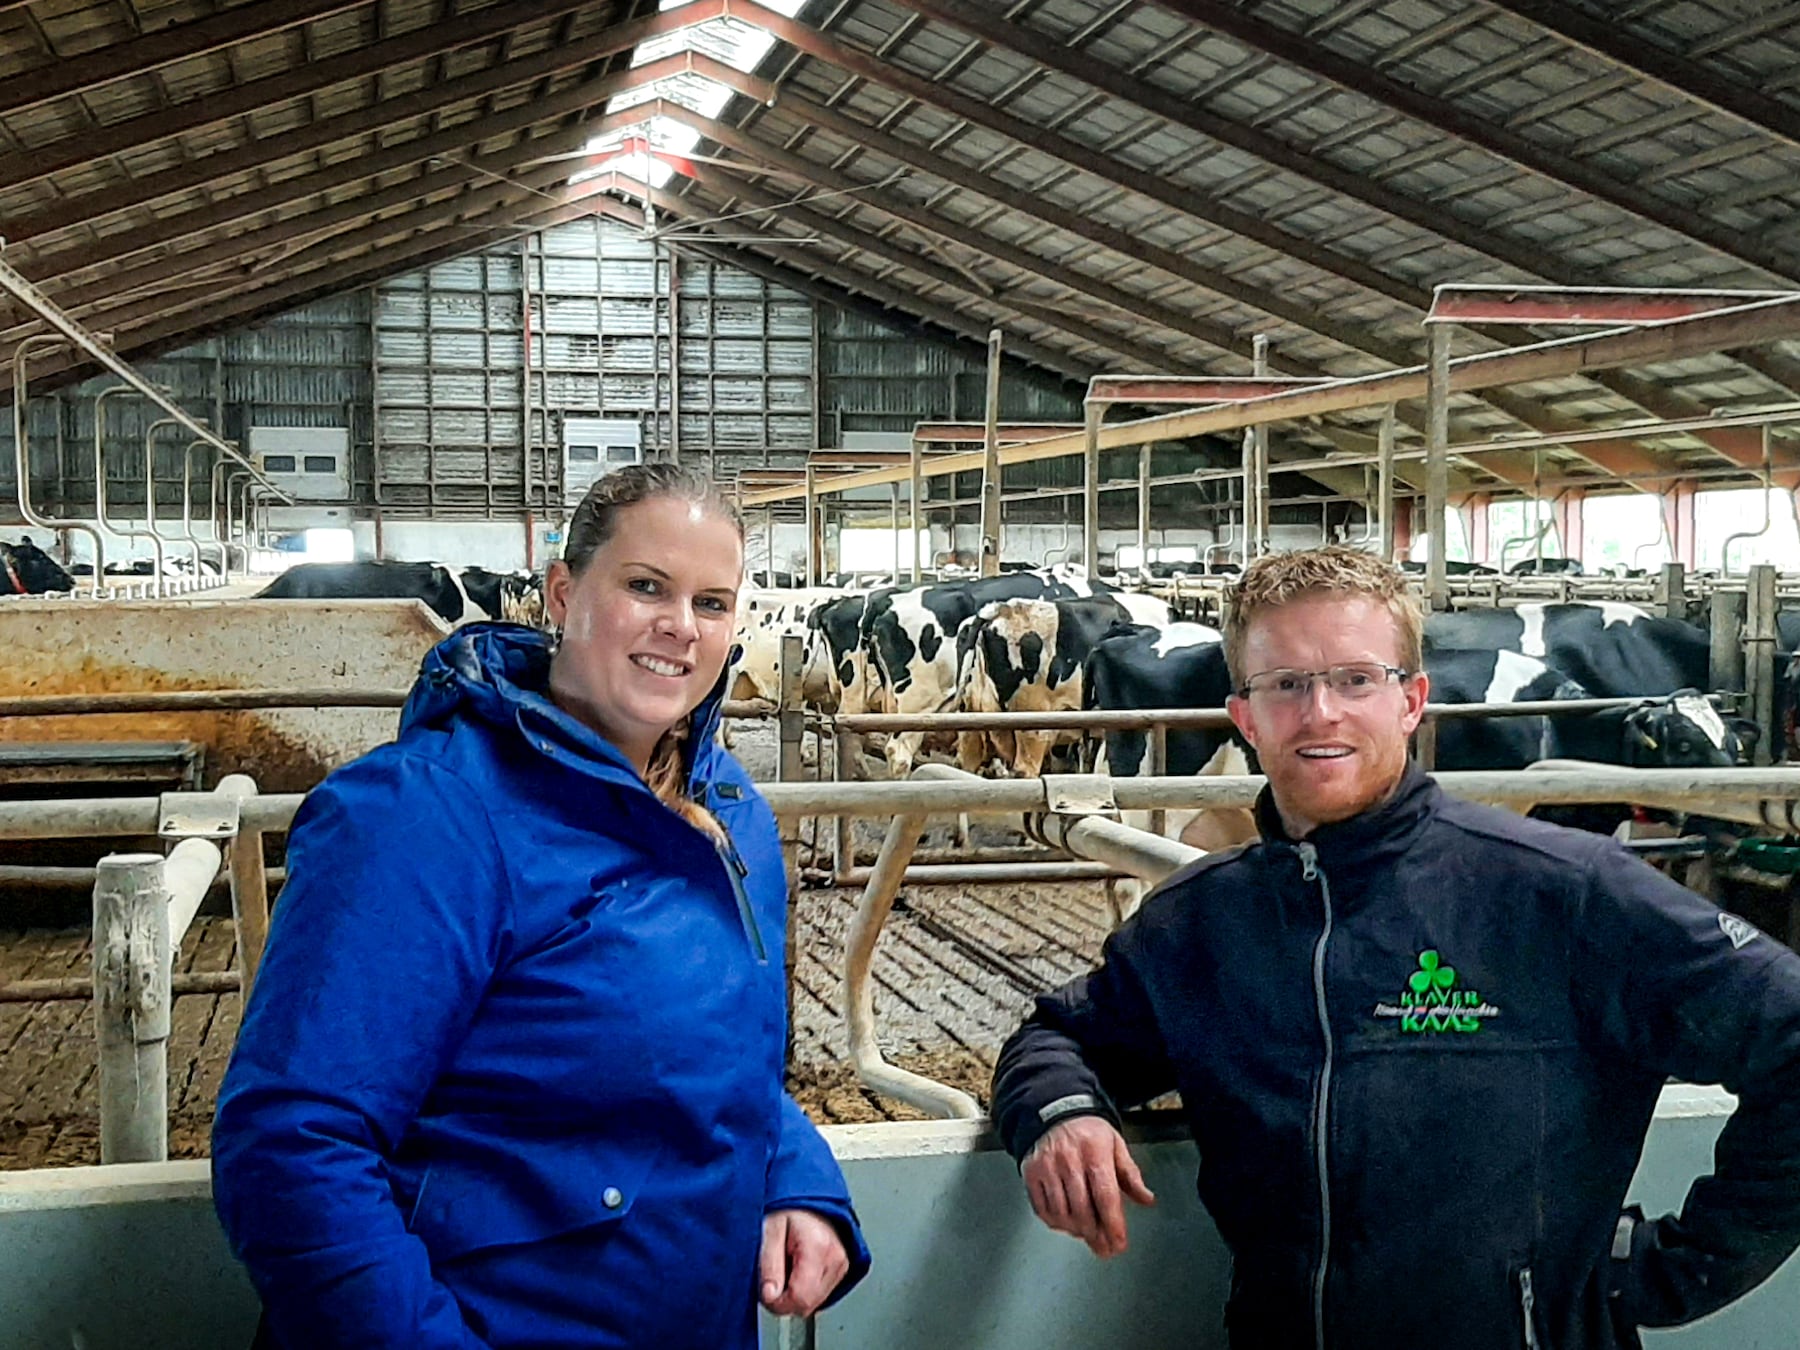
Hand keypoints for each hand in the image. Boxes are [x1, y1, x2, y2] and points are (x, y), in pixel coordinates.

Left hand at [759, 1208, 850, 1317]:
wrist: (808, 1188)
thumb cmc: (788, 1205)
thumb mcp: (769, 1229)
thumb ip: (768, 1265)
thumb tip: (770, 1296)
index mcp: (818, 1248)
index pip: (800, 1298)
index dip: (777, 1302)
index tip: (765, 1291)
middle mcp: (835, 1258)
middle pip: (807, 1304)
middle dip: (785, 1298)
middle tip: (773, 1274)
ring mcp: (841, 1264)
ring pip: (813, 1302)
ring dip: (795, 1292)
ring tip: (786, 1264)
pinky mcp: (841, 1267)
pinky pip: (819, 1293)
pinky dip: (805, 1287)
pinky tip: (797, 1267)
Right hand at [1022, 1116, 1155, 1257]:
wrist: (1055, 1111)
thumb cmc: (1088, 1131)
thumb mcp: (1115, 1145)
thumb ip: (1130, 1175)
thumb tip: (1146, 1199)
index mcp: (1095, 1152)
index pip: (1105, 1196)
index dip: (1113, 1224)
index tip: (1119, 1243)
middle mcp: (1069, 1160)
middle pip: (1083, 1210)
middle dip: (1096, 1234)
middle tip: (1105, 1247)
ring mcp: (1047, 1167)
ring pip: (1062, 1213)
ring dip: (1076, 1230)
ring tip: (1087, 1233)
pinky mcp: (1031, 1173)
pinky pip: (1042, 1208)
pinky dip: (1055, 1222)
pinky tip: (1066, 1223)